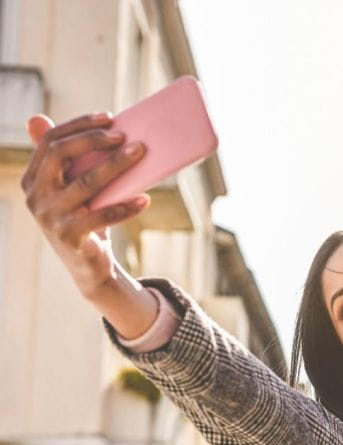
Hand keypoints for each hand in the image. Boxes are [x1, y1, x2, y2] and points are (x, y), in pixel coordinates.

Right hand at [20, 112, 148, 299]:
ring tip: (140, 153)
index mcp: (33, 178)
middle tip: (127, 137)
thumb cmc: (83, 218)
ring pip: (85, 183)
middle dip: (94, 140)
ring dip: (116, 165)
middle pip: (61, 154)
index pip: (50, 141)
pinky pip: (101, 216)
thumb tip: (38, 117)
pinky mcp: (69, 237)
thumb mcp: (69, 188)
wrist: (88, 265)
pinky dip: (125, 207)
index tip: (110, 118)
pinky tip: (145, 199)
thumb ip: (62, 159)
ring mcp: (49, 217)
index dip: (79, 126)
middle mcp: (35, 196)